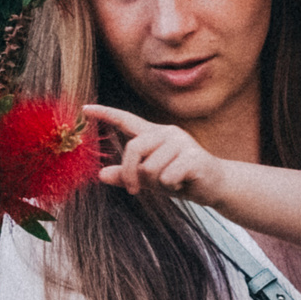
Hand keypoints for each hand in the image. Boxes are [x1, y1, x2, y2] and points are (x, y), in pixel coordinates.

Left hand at [85, 103, 225, 200]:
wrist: (215, 187)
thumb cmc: (180, 180)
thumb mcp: (150, 179)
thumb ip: (127, 175)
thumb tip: (101, 175)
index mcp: (155, 134)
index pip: (126, 120)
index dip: (106, 114)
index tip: (85, 109)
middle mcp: (167, 133)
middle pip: (133, 148)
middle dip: (130, 173)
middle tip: (134, 190)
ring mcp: (182, 143)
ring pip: (150, 167)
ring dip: (156, 183)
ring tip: (171, 181)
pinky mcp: (194, 157)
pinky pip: (167, 176)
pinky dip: (171, 186)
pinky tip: (184, 183)